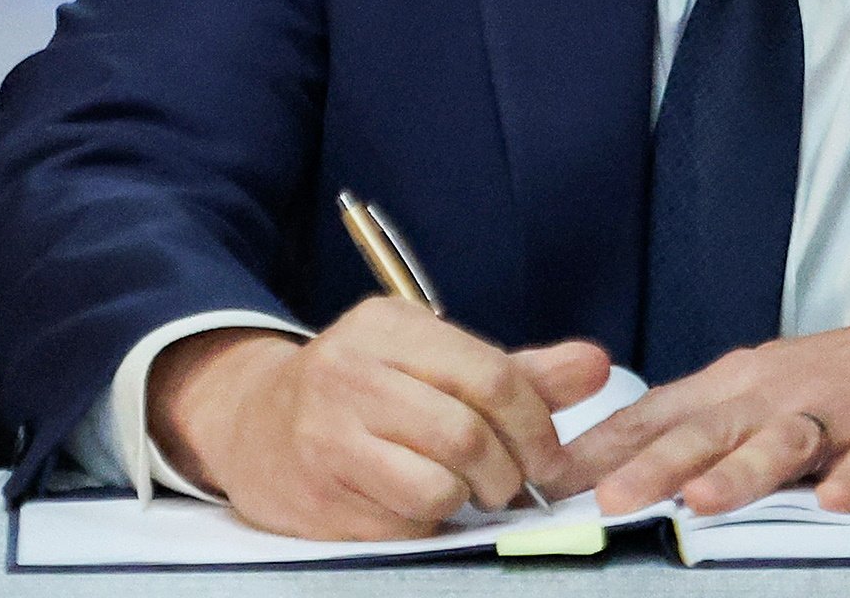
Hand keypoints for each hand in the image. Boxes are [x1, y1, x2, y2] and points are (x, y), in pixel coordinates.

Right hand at [147, 299, 611, 539]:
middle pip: (469, 434)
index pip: (491, 373)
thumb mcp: (434, 361)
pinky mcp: (317, 496)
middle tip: (510, 481)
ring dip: (469, 499)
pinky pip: (403, 523)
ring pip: (438, 484)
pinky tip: (418, 504)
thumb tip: (596, 365)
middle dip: (507, 471)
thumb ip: (518, 369)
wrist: (254, 424)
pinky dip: (429, 523)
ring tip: (464, 490)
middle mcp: (351, 372)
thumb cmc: (366, 391)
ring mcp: (327, 435)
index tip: (548, 453)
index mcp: (387, 325)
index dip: (536, 423)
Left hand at [561, 281, 849, 516]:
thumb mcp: (760, 392)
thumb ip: (692, 430)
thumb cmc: (842, 382)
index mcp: (737, 387)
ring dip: (741, 473)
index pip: (655, 416)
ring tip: (702, 503)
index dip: (600, 450)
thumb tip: (597, 474)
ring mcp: (839, 414)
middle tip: (608, 501)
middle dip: (654, 466)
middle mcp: (778, 394)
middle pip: (707, 430)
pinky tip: (835, 502)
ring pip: (782, 443)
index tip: (543, 480)